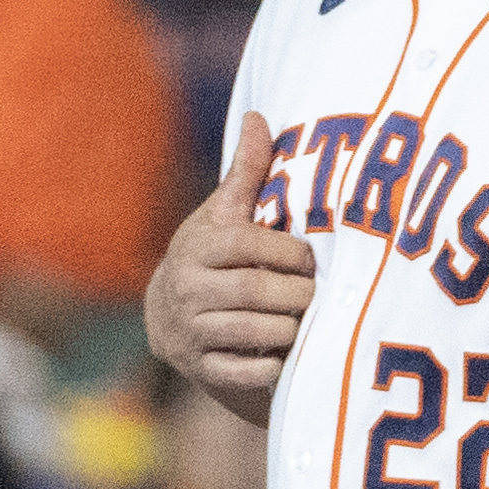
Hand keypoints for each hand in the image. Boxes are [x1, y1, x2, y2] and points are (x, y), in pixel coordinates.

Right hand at [144, 116, 312, 418]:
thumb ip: (247, 172)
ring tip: (306, 321)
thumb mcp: (225, 214)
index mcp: (197, 247)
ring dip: (290, 328)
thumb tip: (259, 116)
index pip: (248, 246)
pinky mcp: (200, 369)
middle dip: (296, 294)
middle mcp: (186, 290)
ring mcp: (190, 332)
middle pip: (255, 291)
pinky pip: (244, 372)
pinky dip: (271, 366)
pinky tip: (285, 354)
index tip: (310, 259)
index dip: (290, 253)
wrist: (170, 318)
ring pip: (253, 332)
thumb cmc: (214, 257)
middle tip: (318, 294)